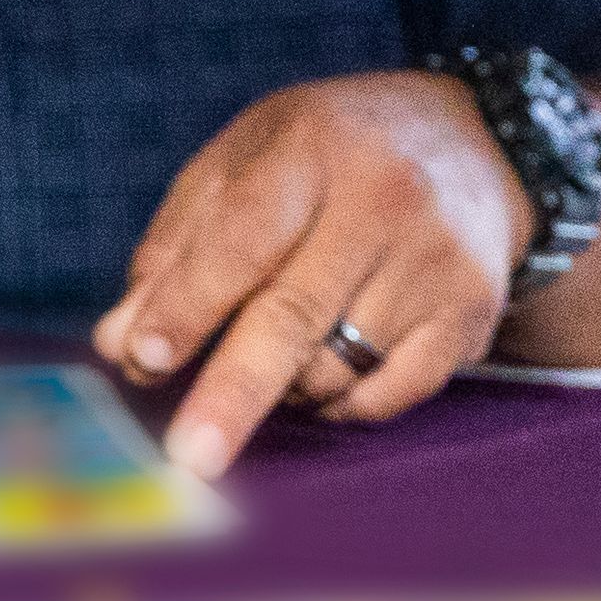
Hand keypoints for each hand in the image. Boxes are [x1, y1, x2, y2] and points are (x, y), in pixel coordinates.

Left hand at [99, 71, 526, 479]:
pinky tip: (335, 367)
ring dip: (286, 386)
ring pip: (335, 366)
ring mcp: (436, 259)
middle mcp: (384, 199)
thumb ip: (177, 250)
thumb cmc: (332, 156)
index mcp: (313, 148)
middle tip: (188, 459)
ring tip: (282, 347)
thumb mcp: (243, 164)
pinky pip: (390, 393)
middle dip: (233, 393)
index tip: (142, 360)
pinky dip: (345, 402)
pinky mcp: (471, 311)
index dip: (189, 305)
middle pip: (294, 316)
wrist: (479, 142)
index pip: (241, 240)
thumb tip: (121, 346)